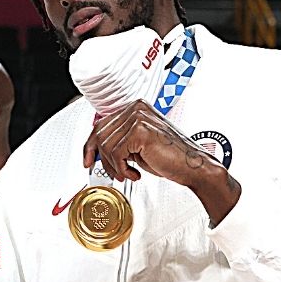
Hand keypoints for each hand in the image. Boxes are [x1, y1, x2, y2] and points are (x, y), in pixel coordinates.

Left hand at [84, 99, 240, 223]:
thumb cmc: (170, 158)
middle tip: (114, 172)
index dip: (91, 145)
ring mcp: (138, 117)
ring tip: (128, 173)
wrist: (193, 167)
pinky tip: (135, 173)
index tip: (88, 160)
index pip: (102, 124)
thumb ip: (119, 140)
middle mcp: (136, 108)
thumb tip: (96, 147)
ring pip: (106, 145)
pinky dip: (122, 168)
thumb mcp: (137, 146)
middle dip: (103, 159)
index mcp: (136, 108)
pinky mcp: (140, 131)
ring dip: (114, 166)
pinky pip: (116, 153)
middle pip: (100, 134)